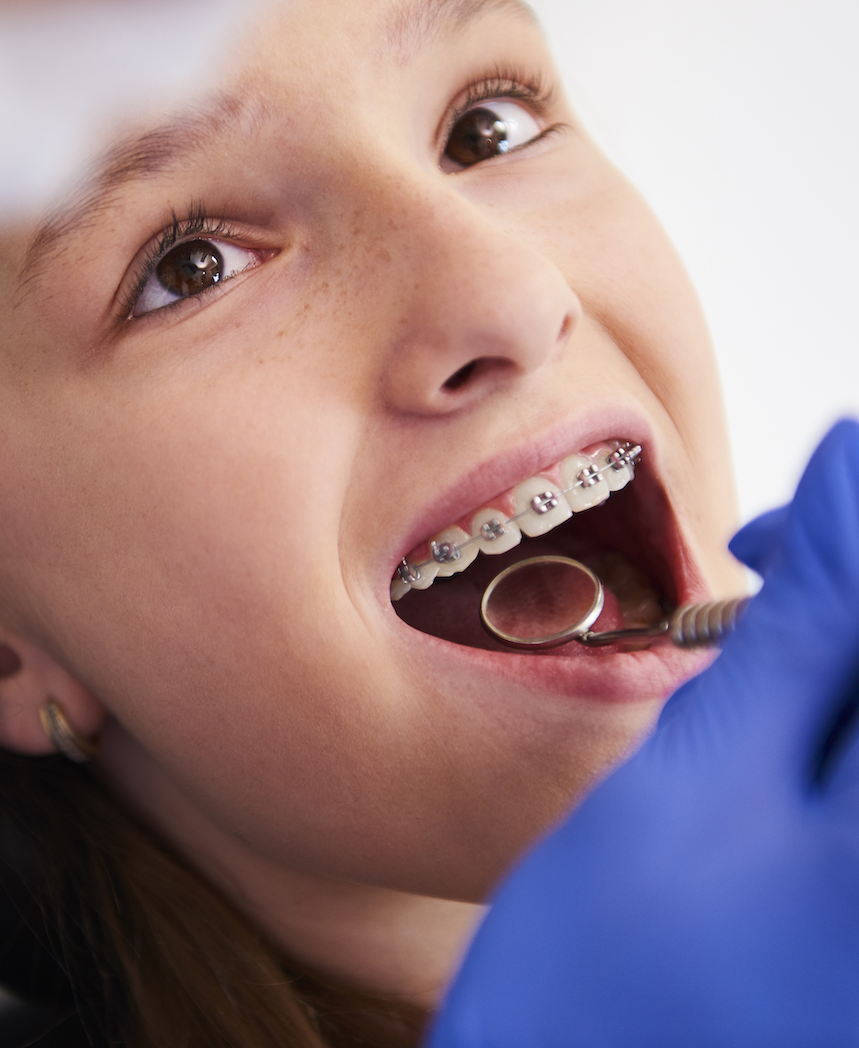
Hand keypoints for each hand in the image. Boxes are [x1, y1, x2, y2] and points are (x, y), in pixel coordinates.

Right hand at [430, 420, 858, 1047]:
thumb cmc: (615, 986)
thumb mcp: (704, 775)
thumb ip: (804, 622)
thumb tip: (852, 462)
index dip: (853, 523)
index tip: (774, 525)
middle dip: (842, 590)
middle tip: (759, 588)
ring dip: (831, 648)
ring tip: (752, 668)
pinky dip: (830, 712)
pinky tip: (781, 725)